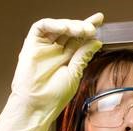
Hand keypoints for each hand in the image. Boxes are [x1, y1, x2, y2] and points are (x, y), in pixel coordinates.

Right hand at [0, 13, 103, 130]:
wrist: (37, 106)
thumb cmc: (54, 96)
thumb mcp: (74, 74)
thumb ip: (83, 56)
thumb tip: (96, 42)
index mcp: (68, 58)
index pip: (80, 39)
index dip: (89, 29)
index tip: (100, 20)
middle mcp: (56, 51)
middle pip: (70, 31)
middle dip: (83, 26)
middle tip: (92, 28)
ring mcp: (44, 47)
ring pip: (58, 27)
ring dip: (71, 25)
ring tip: (82, 30)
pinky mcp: (31, 45)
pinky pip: (41, 28)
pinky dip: (54, 25)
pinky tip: (65, 29)